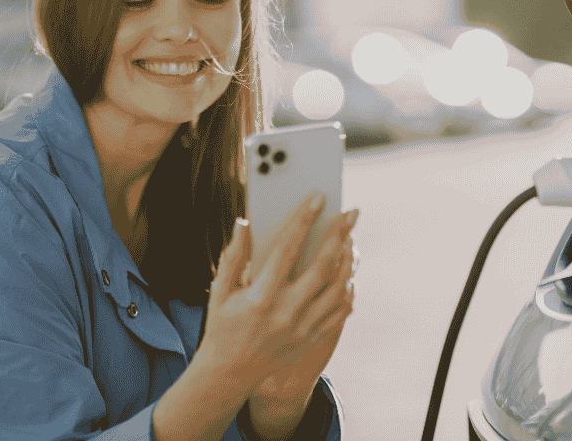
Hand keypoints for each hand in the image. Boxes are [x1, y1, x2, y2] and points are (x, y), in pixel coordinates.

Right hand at [195, 193, 358, 399]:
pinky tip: (348, 274)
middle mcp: (286, 312)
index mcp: (261, 296)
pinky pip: (341, 310)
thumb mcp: (220, 291)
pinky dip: (347, 289)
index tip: (318, 199)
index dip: (304, 221)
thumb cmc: (223, 325)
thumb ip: (233, 256)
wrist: (230, 373)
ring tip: (352, 240)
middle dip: (340, 235)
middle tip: (351, 213)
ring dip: (349, 260)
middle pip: (323, 266)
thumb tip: (244, 223)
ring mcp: (303, 328)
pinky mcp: (313, 339)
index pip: (288, 249)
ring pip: (338, 288)